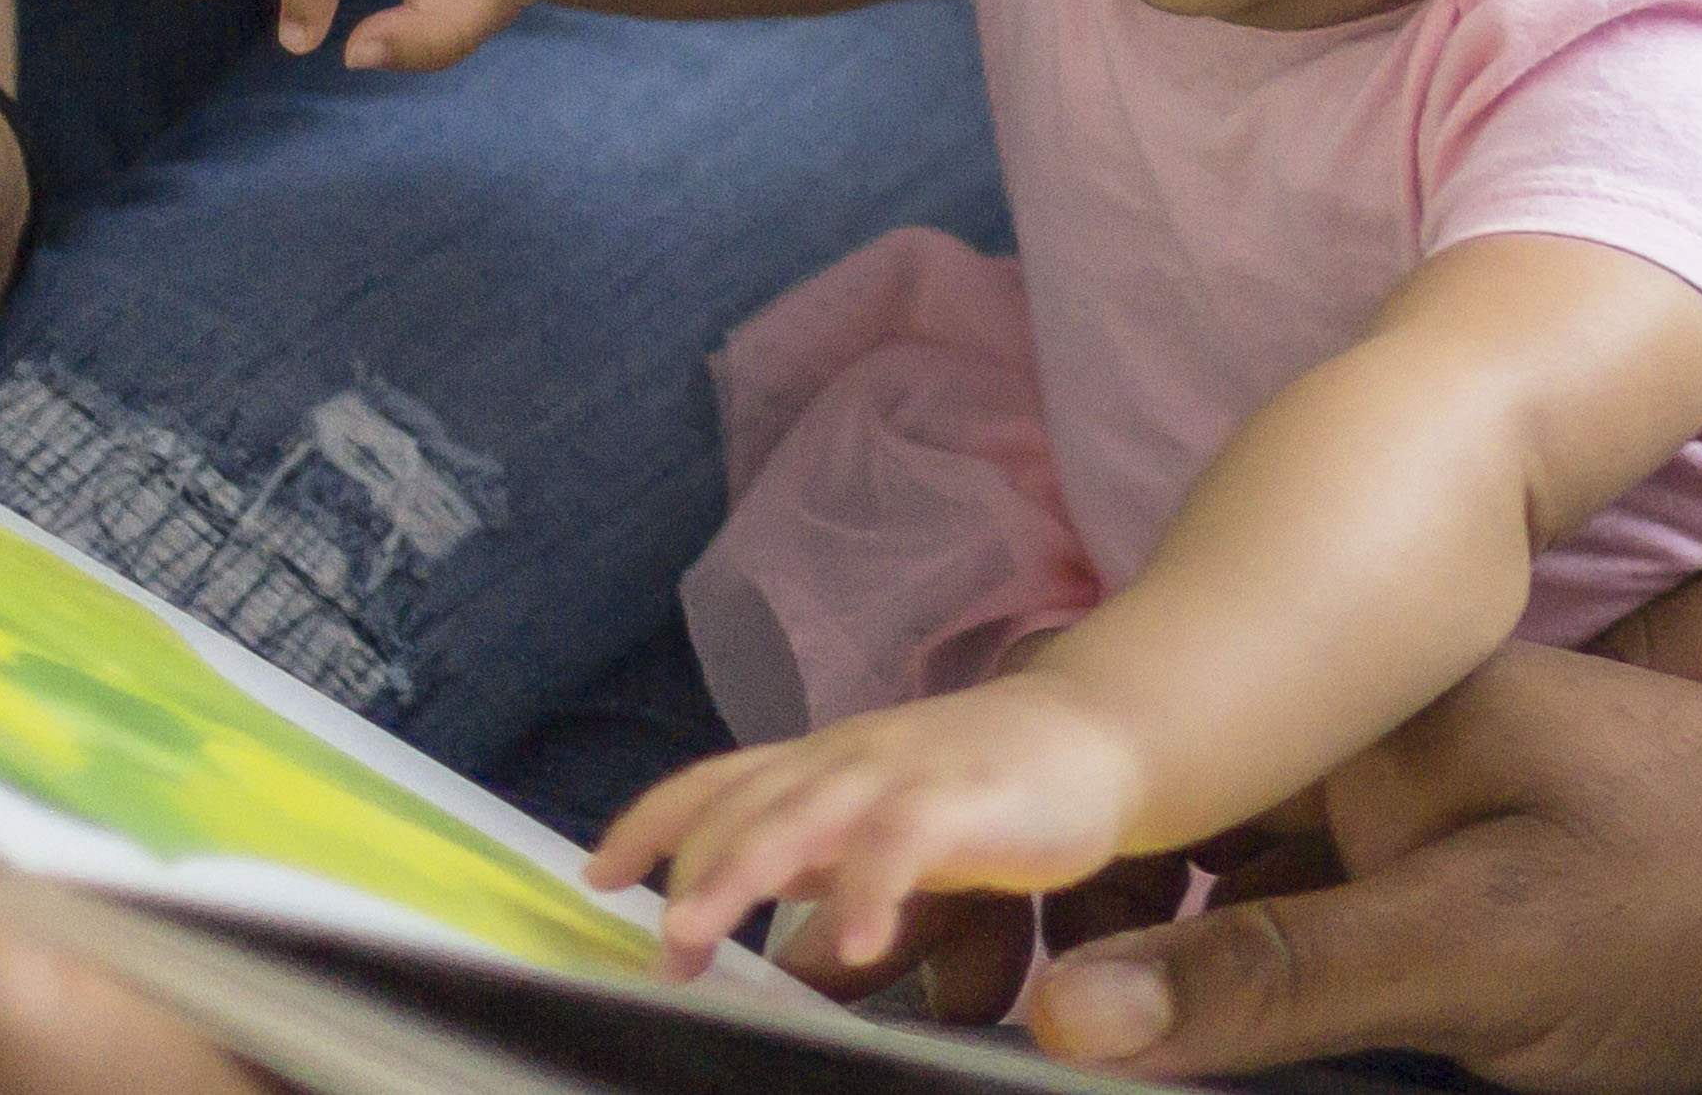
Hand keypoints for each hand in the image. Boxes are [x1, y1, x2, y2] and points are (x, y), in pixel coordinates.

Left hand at [587, 672, 1148, 979]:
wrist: (1103, 731)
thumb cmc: (991, 791)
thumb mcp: (893, 836)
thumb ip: (835, 887)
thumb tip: (791, 968)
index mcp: (823, 764)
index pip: (716, 780)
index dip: (650, 823)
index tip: (598, 877)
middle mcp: (847, 758)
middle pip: (741, 803)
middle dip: (685, 873)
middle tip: (656, 950)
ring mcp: (902, 771)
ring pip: (798, 814)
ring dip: (737, 875)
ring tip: (692, 940)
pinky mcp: (965, 795)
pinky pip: (903, 841)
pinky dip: (871, 891)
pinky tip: (860, 945)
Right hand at [1024, 648, 1701, 1091]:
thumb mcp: (1484, 954)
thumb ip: (1273, 977)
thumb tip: (1053, 1012)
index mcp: (1366, 727)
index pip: (1142, 791)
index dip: (1032, 898)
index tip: (952, 996)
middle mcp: (1379, 771)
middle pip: (1177, 881)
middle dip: (1112, 980)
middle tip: (1024, 1047)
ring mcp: (1428, 850)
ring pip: (1251, 946)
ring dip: (1206, 1024)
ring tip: (1114, 1066)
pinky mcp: (1474, 927)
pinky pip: (1337, 983)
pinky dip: (1300, 1037)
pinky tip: (1256, 1074)